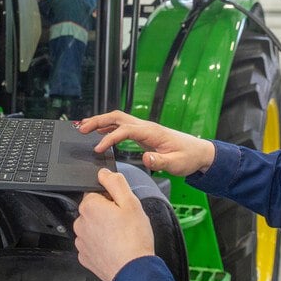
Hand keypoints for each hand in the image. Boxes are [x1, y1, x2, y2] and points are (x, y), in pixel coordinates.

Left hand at [74, 168, 154, 280]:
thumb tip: (103, 173)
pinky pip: (91, 244)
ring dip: (103, 229)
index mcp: (90, 206)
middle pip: (93, 210)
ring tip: (120, 237)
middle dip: (106, 213)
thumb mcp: (131, 202)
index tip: (122, 209)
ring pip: (92, 227)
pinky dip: (101, 244)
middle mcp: (80, 222)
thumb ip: (115, 183)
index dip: (111, 199)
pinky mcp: (84, 256)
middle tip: (123, 223)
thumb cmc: (134, 238)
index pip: (96, 193)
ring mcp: (81, 241)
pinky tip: (114, 247)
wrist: (133, 270)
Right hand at [77, 110, 215, 175]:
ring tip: (83, 128)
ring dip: (100, 122)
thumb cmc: (188, 157)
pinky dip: (108, 127)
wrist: (199, 152)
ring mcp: (144, 128)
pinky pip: (122, 126)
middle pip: (117, 117)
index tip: (98, 149)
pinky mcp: (143, 133)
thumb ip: (160, 161)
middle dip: (98, 121)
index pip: (124, 130)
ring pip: (118, 119)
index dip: (109, 138)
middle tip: (81, 128)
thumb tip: (145, 157)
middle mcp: (146, 127)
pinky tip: (100, 133)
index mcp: (151, 132)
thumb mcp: (176, 163)